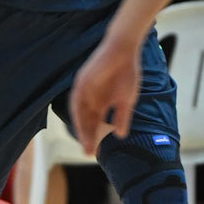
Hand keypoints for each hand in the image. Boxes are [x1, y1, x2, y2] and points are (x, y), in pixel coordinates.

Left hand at [69, 33, 140, 152]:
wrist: (124, 51)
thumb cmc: (127, 73)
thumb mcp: (126, 100)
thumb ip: (122, 117)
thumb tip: (120, 135)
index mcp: (102, 103)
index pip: (95, 124)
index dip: (94, 138)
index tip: (94, 153)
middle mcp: (91, 98)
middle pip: (86, 121)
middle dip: (86, 137)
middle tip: (87, 153)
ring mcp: (85, 90)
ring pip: (80, 113)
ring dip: (81, 127)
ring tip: (84, 142)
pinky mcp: (82, 81)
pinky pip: (76, 99)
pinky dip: (78, 112)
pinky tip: (80, 123)